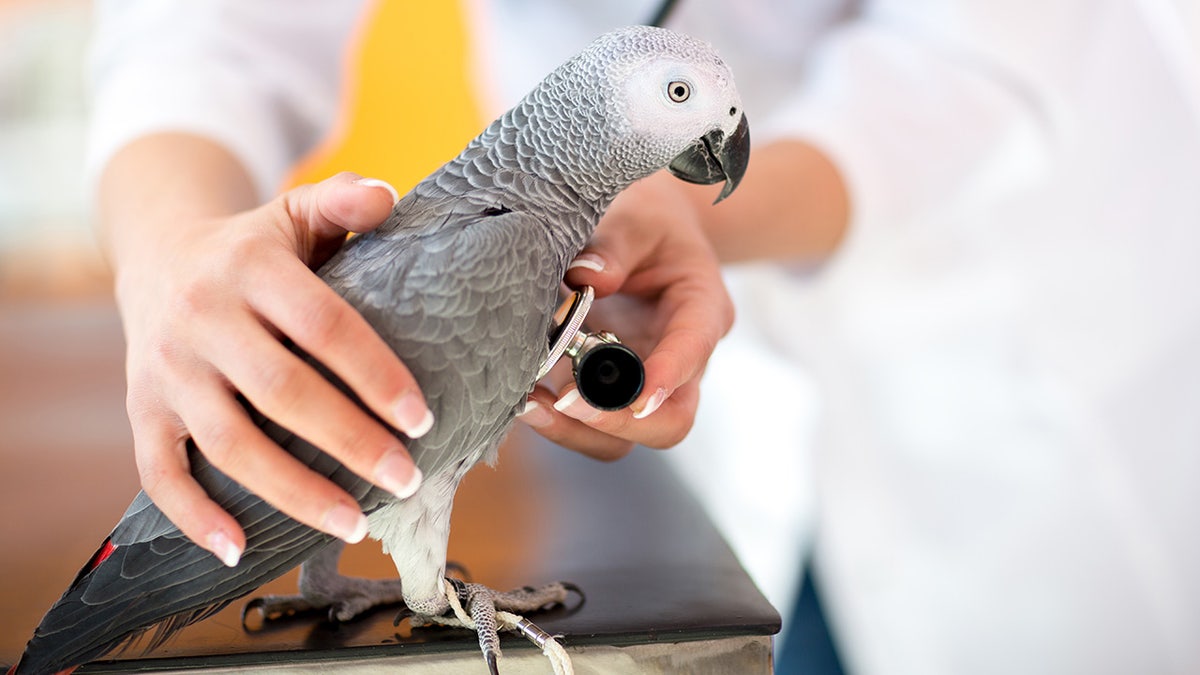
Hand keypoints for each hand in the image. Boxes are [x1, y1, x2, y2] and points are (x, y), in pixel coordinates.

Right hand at [113, 170, 428, 565]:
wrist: (157, 256)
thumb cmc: (253, 248)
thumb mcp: (294, 213)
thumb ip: (342, 202)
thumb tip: (389, 197)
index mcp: (251, 268)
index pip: (324, 326)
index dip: (375, 375)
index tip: (422, 419)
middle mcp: (203, 319)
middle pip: (283, 393)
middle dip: (350, 442)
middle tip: (407, 477)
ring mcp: (168, 370)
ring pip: (230, 443)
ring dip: (294, 492)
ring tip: (355, 522)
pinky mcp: (142, 409)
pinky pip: (159, 472)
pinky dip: (194, 516)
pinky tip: (239, 549)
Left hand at [517, 172, 733, 459]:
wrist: (643, 228)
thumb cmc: (646, 219)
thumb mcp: (638, 216)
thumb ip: (615, 243)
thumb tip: (586, 278)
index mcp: (701, 309)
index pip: (695, 349)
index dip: (668, 375)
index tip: (636, 393)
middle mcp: (678, 359)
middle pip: (670, 420)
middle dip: (619, 420)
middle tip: (566, 400)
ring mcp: (641, 381)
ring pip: (625, 437)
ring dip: (577, 430)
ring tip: (530, 404)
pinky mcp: (603, 389)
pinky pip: (587, 424)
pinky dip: (556, 420)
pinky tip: (522, 398)